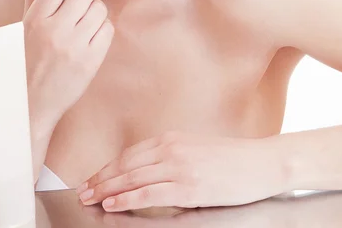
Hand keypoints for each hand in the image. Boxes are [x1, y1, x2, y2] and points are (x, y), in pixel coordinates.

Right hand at [23, 0, 113, 127]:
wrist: (32, 103)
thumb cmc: (27, 60)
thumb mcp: (24, 27)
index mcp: (36, 19)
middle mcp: (56, 30)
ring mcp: (75, 46)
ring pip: (100, 8)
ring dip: (96, 9)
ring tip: (86, 19)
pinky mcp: (91, 61)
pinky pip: (108, 29)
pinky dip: (102, 28)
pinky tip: (92, 34)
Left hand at [76, 130, 287, 211]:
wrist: (260, 163)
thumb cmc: (230, 159)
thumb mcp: (194, 149)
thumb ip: (169, 157)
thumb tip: (145, 173)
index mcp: (170, 138)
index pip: (129, 154)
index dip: (107, 167)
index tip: (92, 177)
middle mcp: (170, 148)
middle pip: (125, 164)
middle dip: (100, 178)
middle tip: (81, 190)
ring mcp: (178, 166)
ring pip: (132, 178)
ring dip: (106, 189)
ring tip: (89, 198)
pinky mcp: (187, 185)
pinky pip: (149, 193)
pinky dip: (127, 198)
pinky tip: (112, 204)